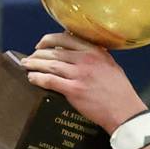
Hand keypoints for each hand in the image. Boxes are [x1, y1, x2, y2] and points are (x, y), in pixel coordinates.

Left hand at [20, 32, 142, 133]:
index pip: (66, 38)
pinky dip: (38, 78)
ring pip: (50, 64)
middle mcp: (86, 59)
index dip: (49, 40)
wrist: (124, 110)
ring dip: (34, 64)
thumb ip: (95, 57)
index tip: (41, 44)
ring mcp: (79, 74)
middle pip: (54, 51)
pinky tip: (31, 78)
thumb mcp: (110, 65)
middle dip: (38, 53)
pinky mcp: (74, 90)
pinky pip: (50, 81)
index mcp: (95, 51)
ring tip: (25, 65)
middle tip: (29, 57)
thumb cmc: (119, 91)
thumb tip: (78, 52)